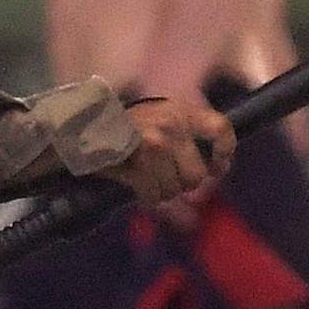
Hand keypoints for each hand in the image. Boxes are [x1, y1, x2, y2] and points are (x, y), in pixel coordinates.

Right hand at [115, 95, 236, 207]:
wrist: (85, 126)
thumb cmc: (128, 127)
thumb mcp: (164, 120)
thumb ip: (191, 139)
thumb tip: (218, 170)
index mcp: (183, 111)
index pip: (221, 129)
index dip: (224, 154)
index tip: (216, 168)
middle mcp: (172, 124)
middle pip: (197, 175)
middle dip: (184, 184)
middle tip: (169, 178)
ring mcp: (154, 142)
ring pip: (174, 189)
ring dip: (162, 191)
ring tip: (149, 179)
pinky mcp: (137, 160)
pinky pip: (154, 195)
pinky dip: (147, 196)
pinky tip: (138, 186)